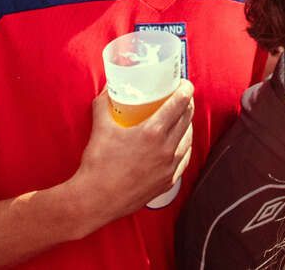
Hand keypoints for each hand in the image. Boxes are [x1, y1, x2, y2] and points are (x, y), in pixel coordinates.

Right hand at [62, 83, 194, 230]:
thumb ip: (104, 104)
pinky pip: (184, 159)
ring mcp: (169, 167)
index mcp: (152, 132)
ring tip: (181, 118)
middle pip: (187, 118)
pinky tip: (179, 143)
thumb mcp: (100, 128)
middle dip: (187, 104)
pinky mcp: (168, 182)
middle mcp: (166, 149)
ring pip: (188, 138)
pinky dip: (184, 147)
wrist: (95, 200)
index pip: (179, 103)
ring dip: (188, 124)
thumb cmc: (98, 165)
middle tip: (182, 97)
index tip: (185, 84)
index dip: (186, 90)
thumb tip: (108, 89)